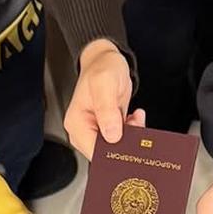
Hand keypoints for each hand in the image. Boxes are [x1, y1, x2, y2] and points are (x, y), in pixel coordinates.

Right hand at [64, 39, 144, 159]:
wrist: (107, 60)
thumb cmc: (102, 67)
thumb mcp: (104, 84)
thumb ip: (107, 110)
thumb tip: (112, 135)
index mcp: (77, 125)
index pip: (95, 153)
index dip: (114, 151)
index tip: (129, 139)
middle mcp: (84, 132)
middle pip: (107, 153)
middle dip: (126, 143)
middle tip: (134, 125)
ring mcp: (96, 132)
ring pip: (118, 148)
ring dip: (132, 136)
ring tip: (134, 118)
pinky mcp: (108, 130)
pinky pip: (124, 140)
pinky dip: (134, 131)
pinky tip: (134, 117)